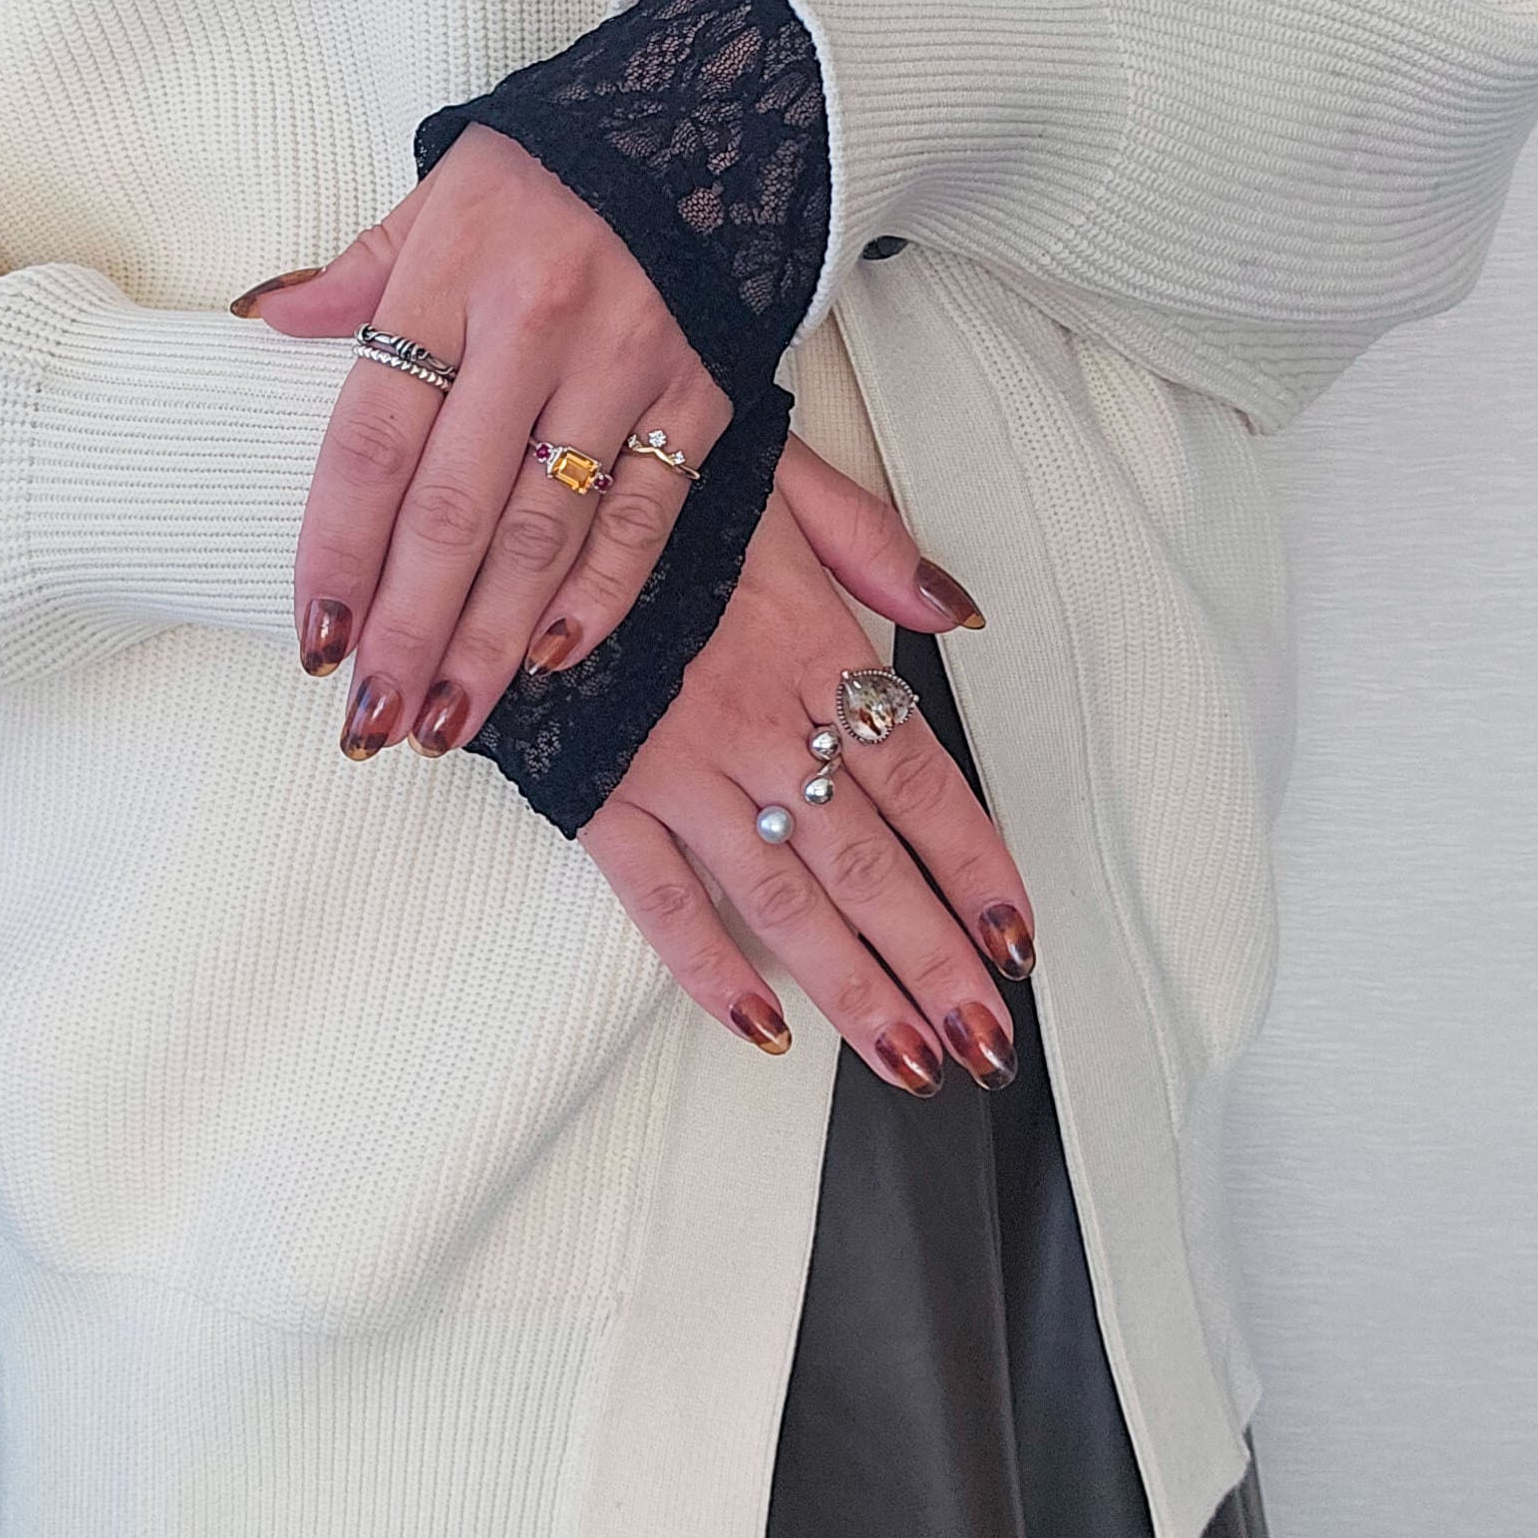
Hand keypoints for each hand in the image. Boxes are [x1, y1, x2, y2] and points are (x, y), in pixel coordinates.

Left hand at [242, 125, 732, 756]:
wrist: (715, 110)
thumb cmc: (555, 162)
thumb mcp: (440, 190)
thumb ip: (359, 271)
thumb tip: (269, 322)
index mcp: (452, 272)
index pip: (372, 437)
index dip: (338, 547)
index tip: (314, 635)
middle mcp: (534, 325)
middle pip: (455, 506)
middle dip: (408, 627)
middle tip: (371, 722)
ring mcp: (625, 363)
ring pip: (546, 528)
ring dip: (493, 637)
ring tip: (447, 718)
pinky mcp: (702, 390)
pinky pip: (646, 511)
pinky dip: (603, 590)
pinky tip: (557, 655)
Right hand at [579, 472, 1037, 1096]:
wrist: (520, 488)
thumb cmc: (650, 482)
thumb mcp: (782, 479)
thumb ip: (875, 546)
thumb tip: (956, 615)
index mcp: (810, 646)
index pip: (920, 779)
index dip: (976, 864)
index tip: (1018, 936)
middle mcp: (757, 722)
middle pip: (869, 860)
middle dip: (936, 959)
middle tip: (987, 1040)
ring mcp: (677, 766)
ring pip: (785, 898)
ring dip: (855, 988)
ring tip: (910, 1058)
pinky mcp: (600, 792)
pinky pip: (662, 898)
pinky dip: (711, 968)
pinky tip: (763, 1026)